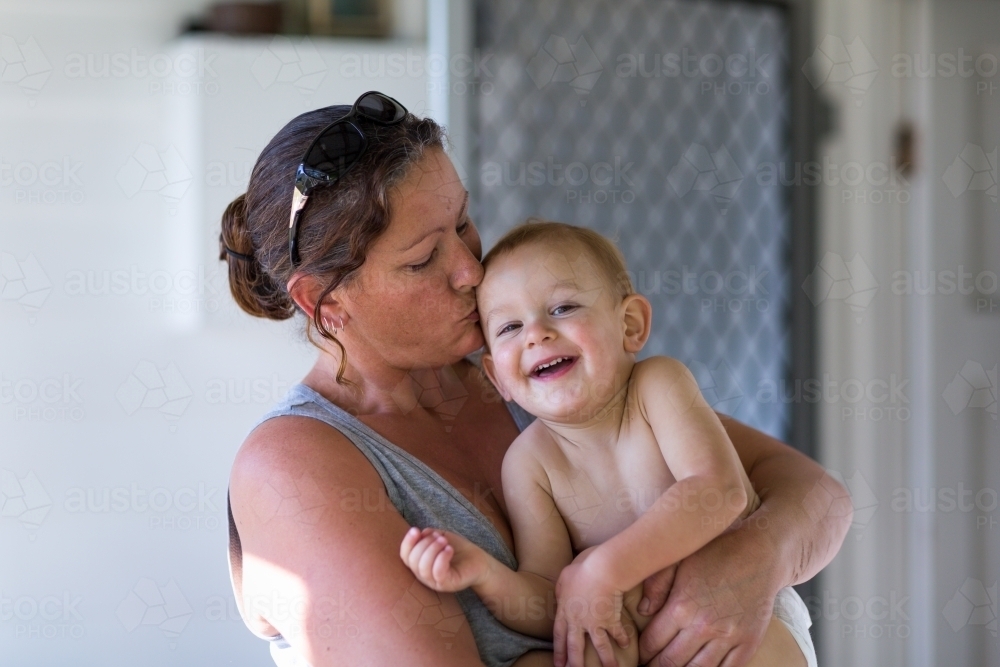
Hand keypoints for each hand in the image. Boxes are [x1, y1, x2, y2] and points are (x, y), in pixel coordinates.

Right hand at [399, 527, 491, 592]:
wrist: (478, 561)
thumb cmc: (458, 550)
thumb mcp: (441, 537)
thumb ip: (429, 535)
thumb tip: (421, 533)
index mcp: (420, 564)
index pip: (405, 556)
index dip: (407, 542)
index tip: (415, 529)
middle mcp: (424, 575)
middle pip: (412, 561)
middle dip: (424, 544)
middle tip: (440, 537)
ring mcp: (435, 582)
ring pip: (423, 568)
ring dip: (432, 550)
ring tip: (444, 541)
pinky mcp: (447, 585)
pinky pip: (437, 573)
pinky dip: (441, 558)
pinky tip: (449, 549)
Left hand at [553, 551, 630, 666]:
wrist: (601, 571)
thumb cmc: (582, 569)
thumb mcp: (564, 576)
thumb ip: (561, 587)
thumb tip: (561, 590)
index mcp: (565, 610)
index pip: (558, 635)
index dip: (559, 651)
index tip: (559, 664)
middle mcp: (578, 621)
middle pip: (575, 647)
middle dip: (575, 664)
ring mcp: (594, 622)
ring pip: (599, 647)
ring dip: (605, 661)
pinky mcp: (610, 620)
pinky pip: (616, 633)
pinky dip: (622, 639)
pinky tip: (626, 645)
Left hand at [638, 526, 776, 666]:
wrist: (759, 553)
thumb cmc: (715, 553)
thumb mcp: (679, 560)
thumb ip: (657, 584)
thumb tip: (643, 612)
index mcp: (681, 606)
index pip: (652, 642)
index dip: (643, 653)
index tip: (640, 656)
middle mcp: (704, 626)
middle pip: (671, 662)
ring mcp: (729, 637)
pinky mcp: (749, 642)